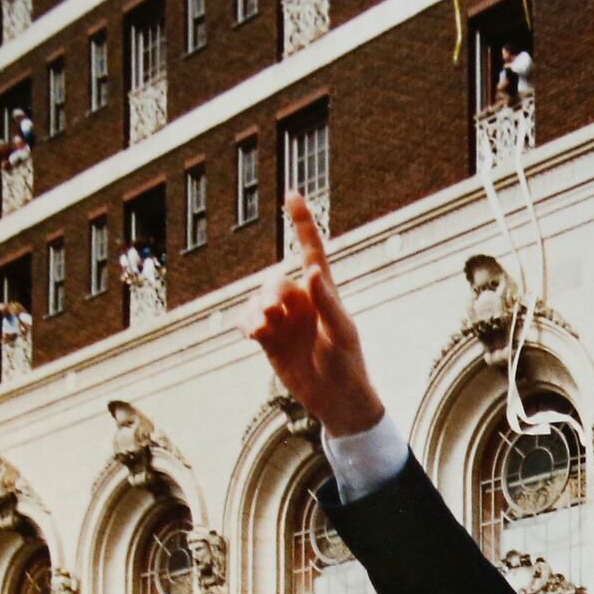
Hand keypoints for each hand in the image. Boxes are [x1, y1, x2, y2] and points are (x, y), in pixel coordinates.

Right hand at [239, 192, 385, 439]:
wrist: (336, 401)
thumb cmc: (348, 365)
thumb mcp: (341, 333)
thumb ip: (326, 302)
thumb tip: (309, 272)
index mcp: (323, 293)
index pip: (311, 250)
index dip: (302, 222)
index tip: (292, 193)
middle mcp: (301, 302)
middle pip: (274, 282)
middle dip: (269, 294)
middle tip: (273, 315)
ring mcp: (284, 320)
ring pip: (257, 301)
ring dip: (255, 312)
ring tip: (262, 330)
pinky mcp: (270, 340)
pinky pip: (248, 321)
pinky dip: (246, 324)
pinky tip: (252, 334)